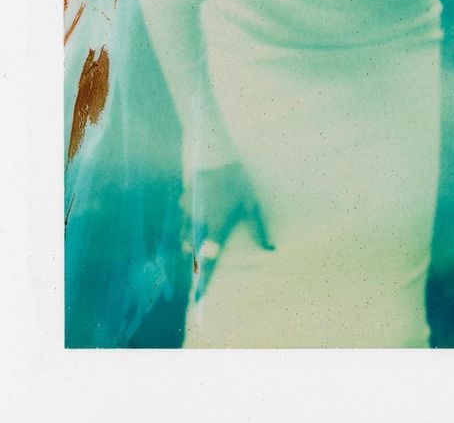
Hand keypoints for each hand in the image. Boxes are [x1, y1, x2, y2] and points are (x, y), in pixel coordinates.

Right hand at [183, 161, 273, 301]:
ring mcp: (189, 210)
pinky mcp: (183, 200)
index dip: (203, 280)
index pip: (209, 259)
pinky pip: (183, 217)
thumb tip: (269, 249)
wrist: (221, 155)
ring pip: (184, 234)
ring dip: (191, 238)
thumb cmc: (240, 183)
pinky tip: (201, 207)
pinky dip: (189, 218)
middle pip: (192, 249)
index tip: (198, 299)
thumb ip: (259, 229)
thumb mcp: (253, 205)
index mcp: (217, 224)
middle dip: (196, 254)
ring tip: (204, 227)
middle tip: (205, 250)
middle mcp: (199, 221)